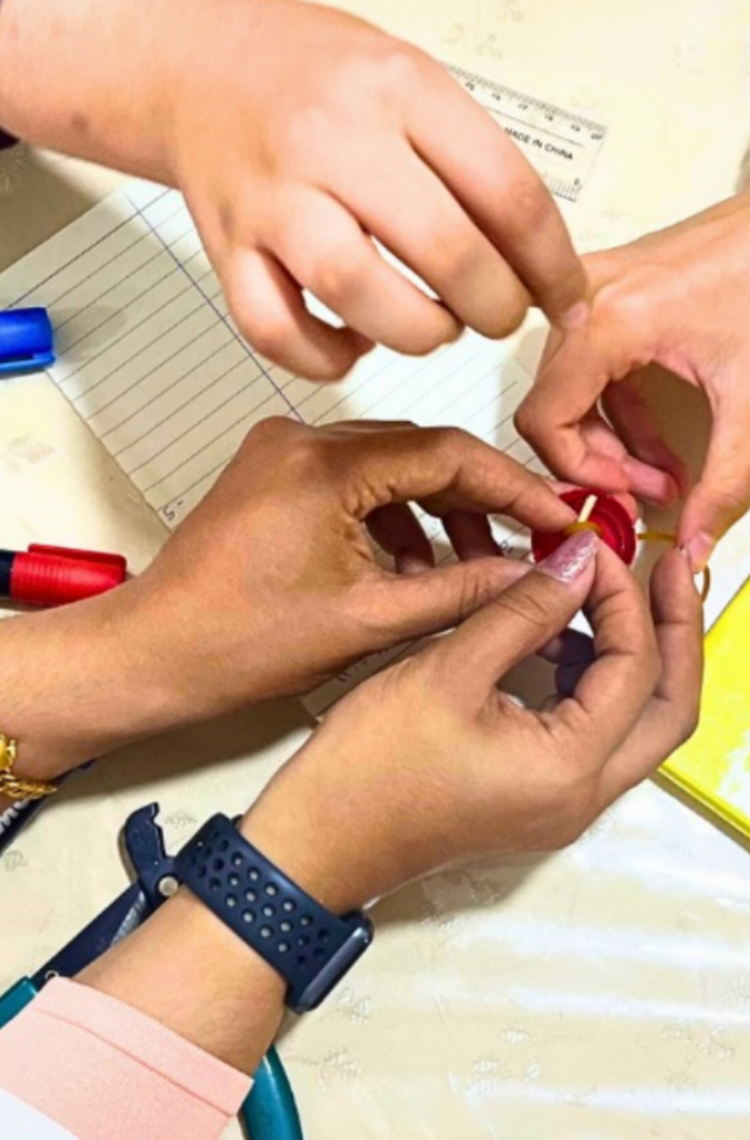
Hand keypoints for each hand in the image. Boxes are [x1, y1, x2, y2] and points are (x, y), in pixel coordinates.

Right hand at [0, 0, 584, 379]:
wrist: (200, 64)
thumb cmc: (316, 79)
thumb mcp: (411, 82)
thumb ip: (470, 162)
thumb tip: (536, 261)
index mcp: (399, 91)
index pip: (507, 194)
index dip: (552, 266)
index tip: (563, 298)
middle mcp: (333, 142)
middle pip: (444, 252)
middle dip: (494, 310)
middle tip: (498, 318)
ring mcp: (273, 199)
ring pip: (359, 294)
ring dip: (418, 335)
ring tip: (433, 329)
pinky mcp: (227, 249)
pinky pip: (276, 331)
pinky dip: (326, 359)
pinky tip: (355, 343)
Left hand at [1, 418, 572, 781]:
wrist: (154, 656)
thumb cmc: (242, 643)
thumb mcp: (368, 621)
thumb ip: (460, 591)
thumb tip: (532, 572)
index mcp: (325, 465)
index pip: (448, 453)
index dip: (514, 487)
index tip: (559, 516)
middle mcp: (302, 438)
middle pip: (420, 453)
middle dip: (478, 501)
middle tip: (530, 542)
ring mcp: (283, 451)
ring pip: (389, 468)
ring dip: (434, 514)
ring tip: (471, 569)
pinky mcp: (274, 473)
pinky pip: (354, 482)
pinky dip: (391, 518)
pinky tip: (415, 567)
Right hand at [79, 530, 701, 1074]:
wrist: (316, 842)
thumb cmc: (371, 760)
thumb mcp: (447, 670)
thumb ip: (523, 610)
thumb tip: (580, 559)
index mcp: (570, 768)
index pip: (635, 667)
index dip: (624, 597)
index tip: (592, 544)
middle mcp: (584, 797)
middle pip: (668, 708)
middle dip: (675, 633)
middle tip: (667, 569)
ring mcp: (562, 805)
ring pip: (636, 725)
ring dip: (633, 656)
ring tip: (607, 593)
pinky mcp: (535, 800)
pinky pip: (593, 735)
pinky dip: (594, 681)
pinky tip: (560, 636)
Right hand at [514, 194, 749, 569]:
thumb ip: (724, 483)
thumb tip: (694, 542)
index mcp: (609, 319)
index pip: (542, 419)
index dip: (576, 472)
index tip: (620, 496)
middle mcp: (585, 297)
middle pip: (551, 407)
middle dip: (599, 462)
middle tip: (648, 492)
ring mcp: (591, 290)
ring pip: (566, 389)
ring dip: (609, 440)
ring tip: (661, 471)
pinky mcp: (607, 291)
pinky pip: (587, 366)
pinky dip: (617, 409)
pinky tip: (658, 435)